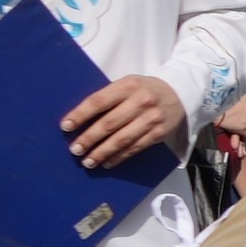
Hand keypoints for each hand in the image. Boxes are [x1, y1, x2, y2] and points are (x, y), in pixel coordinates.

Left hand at [62, 75, 188, 168]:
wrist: (180, 93)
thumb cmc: (145, 89)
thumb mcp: (128, 84)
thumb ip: (109, 97)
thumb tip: (81, 119)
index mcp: (128, 86)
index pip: (99, 101)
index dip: (80, 115)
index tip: (66, 126)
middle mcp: (141, 101)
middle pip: (109, 123)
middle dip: (89, 138)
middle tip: (75, 149)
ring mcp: (151, 118)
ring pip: (122, 139)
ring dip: (102, 152)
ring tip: (88, 161)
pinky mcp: (159, 133)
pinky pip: (135, 148)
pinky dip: (119, 157)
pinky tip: (107, 162)